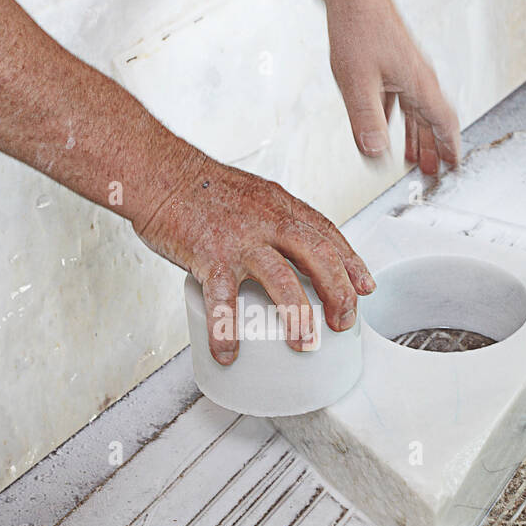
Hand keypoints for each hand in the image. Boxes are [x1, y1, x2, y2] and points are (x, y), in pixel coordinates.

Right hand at [133, 154, 375, 364]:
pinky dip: (226, 331)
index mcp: (281, 206)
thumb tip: (295, 252)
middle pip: (319, 256)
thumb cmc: (201, 189)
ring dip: (298, 315)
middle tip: (344, 322)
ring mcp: (240, 240)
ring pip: (282, 279)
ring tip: (305, 344)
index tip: (365, 289)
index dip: (352, 264)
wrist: (160, 173)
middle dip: (339, 293)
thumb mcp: (254, 195)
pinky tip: (229, 352)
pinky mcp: (209, 257)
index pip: (328, 235)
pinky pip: (222, 301)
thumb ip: (276, 221)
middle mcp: (268, 221)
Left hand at [313, 0, 461, 173]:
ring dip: (417, 137)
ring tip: (414, 160)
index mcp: (419, 83)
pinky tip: (386, 129)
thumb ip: (367, 122)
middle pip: (432, 122)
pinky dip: (397, 120)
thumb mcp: (358, 83)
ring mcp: (405, 71)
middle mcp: (418, 78)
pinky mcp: (391, 65)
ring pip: (416, 112)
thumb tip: (376, 155)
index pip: (444, 122)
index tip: (454, 167)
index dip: (451, 147)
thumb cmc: (359, 27)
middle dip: (434, 150)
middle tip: (433, 174)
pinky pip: (399, 101)